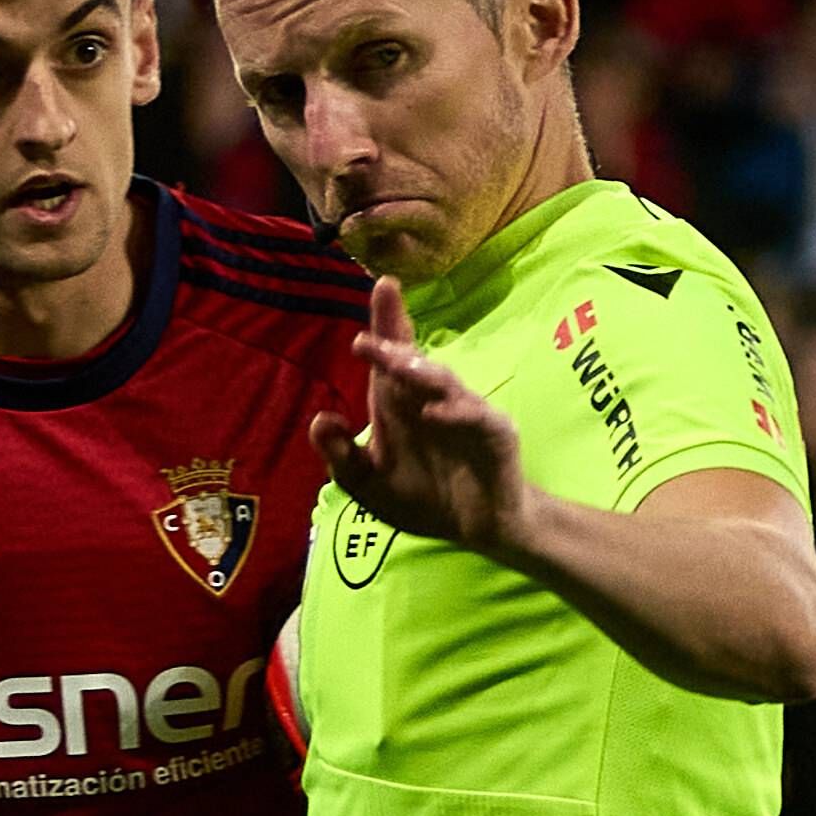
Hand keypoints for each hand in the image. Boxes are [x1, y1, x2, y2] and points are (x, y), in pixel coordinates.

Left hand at [308, 278, 529, 550]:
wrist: (479, 529)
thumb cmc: (426, 499)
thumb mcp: (370, 485)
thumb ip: (342, 457)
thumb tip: (320, 419)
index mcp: (402, 404)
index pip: (393, 357)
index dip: (387, 323)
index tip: (381, 287)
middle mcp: (434, 399)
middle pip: (416, 361)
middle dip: (395, 341)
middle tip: (374, 325)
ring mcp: (467, 414)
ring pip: (444, 383)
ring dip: (419, 371)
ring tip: (395, 362)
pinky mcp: (495, 434)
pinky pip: (477, 418)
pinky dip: (456, 413)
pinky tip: (433, 411)